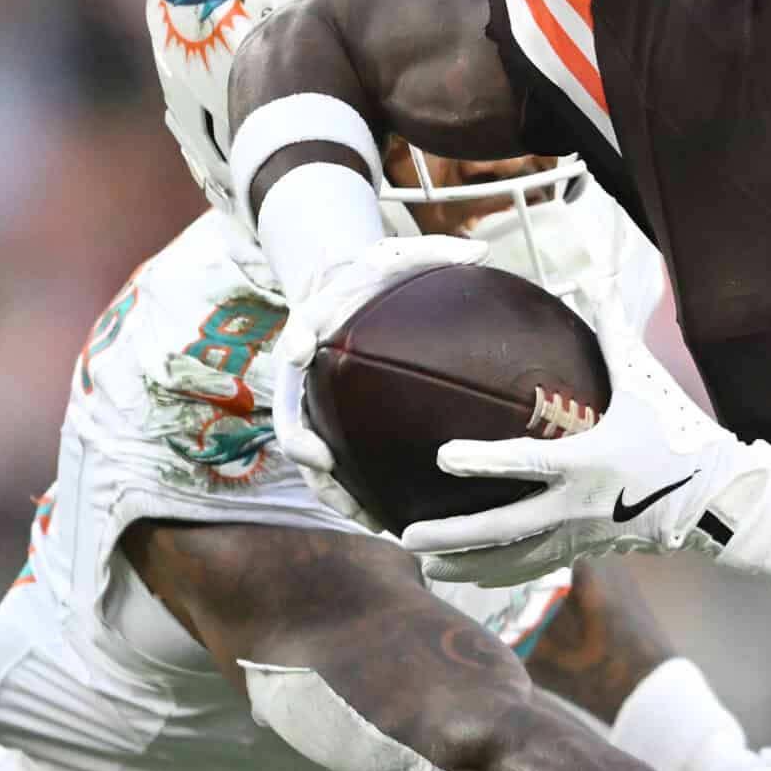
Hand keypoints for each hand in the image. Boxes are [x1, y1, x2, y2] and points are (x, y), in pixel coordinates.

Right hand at [271, 235, 489, 523]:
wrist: (344, 293)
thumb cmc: (375, 276)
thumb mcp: (399, 253)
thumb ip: (434, 252)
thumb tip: (479, 251)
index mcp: (313, 321)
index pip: (298, 326)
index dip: (297, 337)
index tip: (300, 349)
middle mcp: (303, 372)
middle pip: (291, 413)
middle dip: (302, 441)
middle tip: (322, 463)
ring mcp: (312, 406)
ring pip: (311, 456)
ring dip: (331, 488)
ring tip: (365, 517)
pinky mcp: (327, 428)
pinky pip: (336, 468)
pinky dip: (353, 493)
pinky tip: (387, 520)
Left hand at [412, 295, 744, 583]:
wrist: (716, 498)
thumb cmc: (678, 431)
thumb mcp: (645, 379)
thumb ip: (611, 330)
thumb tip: (590, 277)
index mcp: (588, 461)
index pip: (527, 463)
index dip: (484, 461)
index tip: (442, 457)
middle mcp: (578, 505)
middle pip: (506, 529)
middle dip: (455, 535)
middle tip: (407, 537)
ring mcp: (580, 535)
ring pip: (514, 558)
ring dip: (467, 563)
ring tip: (425, 565)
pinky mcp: (587, 550)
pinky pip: (534, 567)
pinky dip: (499, 574)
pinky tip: (468, 576)